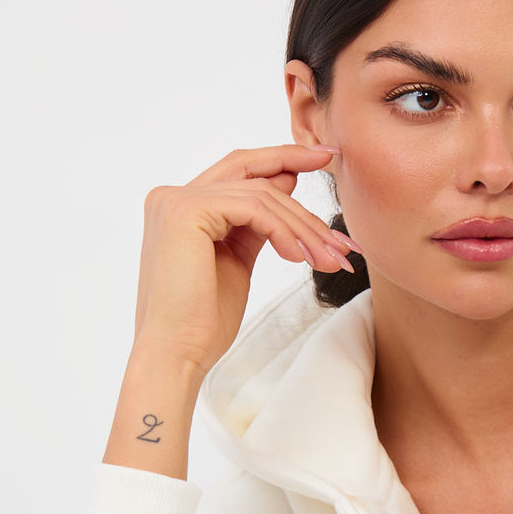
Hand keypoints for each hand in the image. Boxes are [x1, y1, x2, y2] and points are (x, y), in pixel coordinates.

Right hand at [131, 143, 358, 376]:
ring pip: (261, 195)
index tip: (325, 159)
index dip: (283, 158)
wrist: (177, 355)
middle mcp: (172, 196)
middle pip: (252, 173)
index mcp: (182, 206)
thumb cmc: (203, 321)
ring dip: (303, 228)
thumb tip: (287, 184)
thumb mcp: (237, 260)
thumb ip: (256, 222)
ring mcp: (176, 201)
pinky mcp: (186, 212)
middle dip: (304, 180)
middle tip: (339, 213)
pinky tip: (302, 259)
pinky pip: (253, 208)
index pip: (239, 169)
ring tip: (330, 261)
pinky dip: (284, 231)